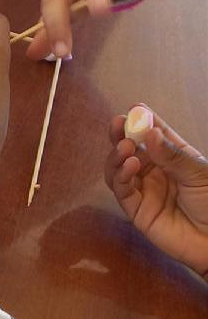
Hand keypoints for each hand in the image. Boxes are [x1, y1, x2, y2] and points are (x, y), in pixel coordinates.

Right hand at [105, 106, 207, 278]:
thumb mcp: (199, 174)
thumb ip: (173, 156)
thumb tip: (151, 132)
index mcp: (174, 158)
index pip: (156, 135)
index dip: (144, 120)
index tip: (134, 108)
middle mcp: (155, 171)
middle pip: (131, 149)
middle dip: (122, 135)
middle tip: (117, 123)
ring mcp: (143, 190)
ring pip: (119, 168)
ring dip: (117, 155)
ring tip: (125, 148)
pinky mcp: (135, 210)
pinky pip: (121, 190)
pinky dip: (121, 176)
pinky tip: (129, 165)